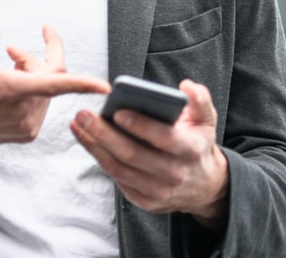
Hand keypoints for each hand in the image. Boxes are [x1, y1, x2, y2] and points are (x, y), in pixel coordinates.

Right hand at [0, 14, 110, 168]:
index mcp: (12, 91)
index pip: (56, 83)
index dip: (83, 83)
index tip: (105, 86)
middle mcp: (22, 112)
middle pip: (51, 76)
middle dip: (38, 57)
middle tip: (12, 49)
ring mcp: (25, 126)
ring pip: (46, 91)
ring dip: (32, 73)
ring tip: (6, 65)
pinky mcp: (24, 134)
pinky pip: (39, 105)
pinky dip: (30, 91)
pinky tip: (8, 87)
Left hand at [71, 79, 228, 227]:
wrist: (204, 186)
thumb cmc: (198, 144)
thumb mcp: (207, 120)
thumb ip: (200, 99)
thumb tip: (186, 86)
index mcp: (190, 149)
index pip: (163, 138)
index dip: (139, 125)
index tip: (117, 111)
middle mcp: (175, 173)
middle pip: (133, 154)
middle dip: (104, 134)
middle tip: (84, 115)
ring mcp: (159, 191)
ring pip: (119, 168)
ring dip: (95, 146)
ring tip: (79, 125)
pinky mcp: (146, 201)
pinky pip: (118, 179)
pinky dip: (100, 159)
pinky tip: (88, 141)